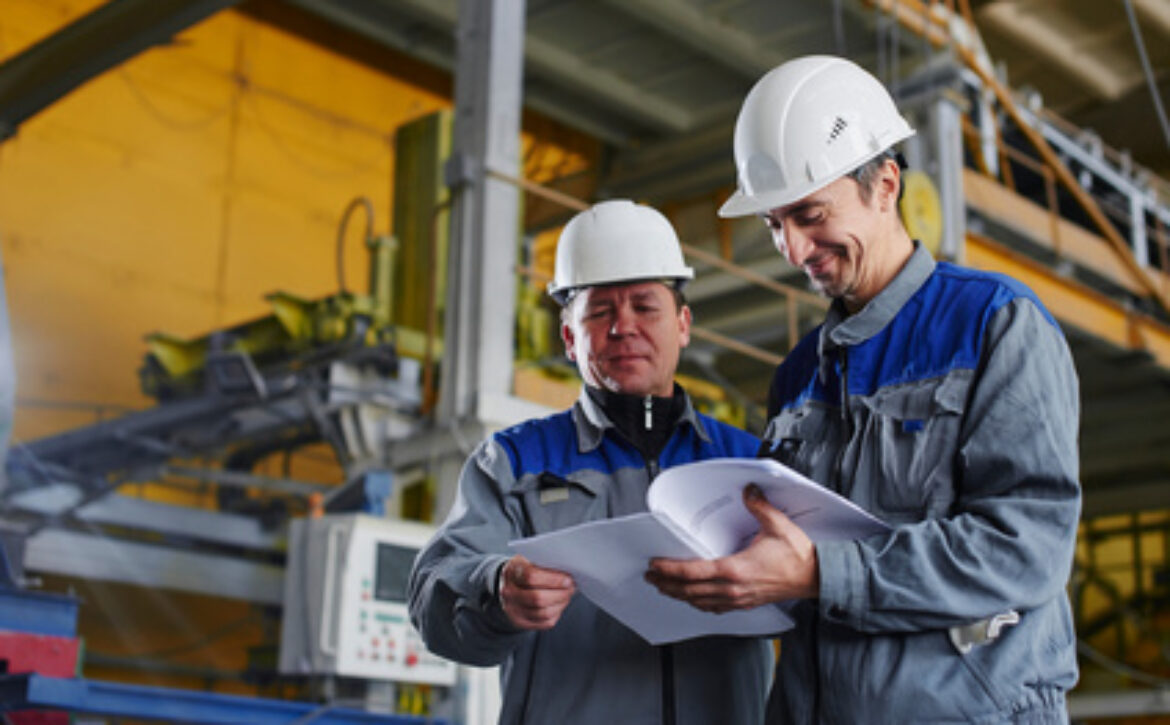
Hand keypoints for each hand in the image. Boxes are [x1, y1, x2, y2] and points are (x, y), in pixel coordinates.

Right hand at [499, 555, 575, 629]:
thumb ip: (546, 563)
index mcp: (511, 571)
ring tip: (567, 595)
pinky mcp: (521, 622)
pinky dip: (557, 613)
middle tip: (571, 588)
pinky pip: (545, 622)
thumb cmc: (526, 569)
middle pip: (537, 598)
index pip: (531, 576)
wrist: (510, 585)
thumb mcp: (530, 559)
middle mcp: (508, 592)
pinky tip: (560, 603)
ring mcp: (512, 609)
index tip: (567, 579)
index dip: (553, 579)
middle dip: (560, 594)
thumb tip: (568, 572)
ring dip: (561, 604)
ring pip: (543, 612)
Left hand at [644, 485, 818, 612]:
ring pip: (699, 602)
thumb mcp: (777, 524)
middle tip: (650, 577)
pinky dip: (698, 603)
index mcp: (736, 569)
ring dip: (679, 595)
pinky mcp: (745, 604)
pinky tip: (693, 599)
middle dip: (666, 584)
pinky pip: (715, 608)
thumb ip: (759, 505)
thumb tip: (748, 490)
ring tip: (664, 588)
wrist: (816, 577)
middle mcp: (733, 588)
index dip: (670, 570)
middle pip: (690, 591)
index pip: (693, 572)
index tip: (655, 565)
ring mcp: (738, 599)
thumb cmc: (799, 556)